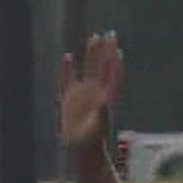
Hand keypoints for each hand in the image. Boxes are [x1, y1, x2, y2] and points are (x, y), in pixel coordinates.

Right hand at [59, 33, 121, 148]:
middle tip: (107, 33)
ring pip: (87, 69)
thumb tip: (104, 101)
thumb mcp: (98, 125)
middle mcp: (95, 92)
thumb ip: (100, 112)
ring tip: (92, 38)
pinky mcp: (69, 99)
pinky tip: (66, 56)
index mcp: (104, 96)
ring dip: (90, 55)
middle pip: (100, 66)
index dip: (114, 59)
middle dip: (104, 51)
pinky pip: (67, 79)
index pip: (111, 73)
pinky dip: (67, 68)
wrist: (83, 149)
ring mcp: (82, 94)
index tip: (116, 45)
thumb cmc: (93, 139)